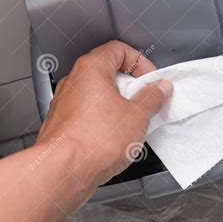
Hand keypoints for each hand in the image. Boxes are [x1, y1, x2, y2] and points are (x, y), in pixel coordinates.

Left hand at [36, 40, 172, 185]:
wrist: (64, 171)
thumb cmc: (93, 140)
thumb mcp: (138, 115)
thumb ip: (152, 97)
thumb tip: (159, 89)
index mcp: (91, 69)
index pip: (119, 49)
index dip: (140, 62)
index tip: (151, 80)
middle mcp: (74, 82)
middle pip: (108, 71)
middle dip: (131, 85)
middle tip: (146, 101)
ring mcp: (65, 103)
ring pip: (97, 94)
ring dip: (118, 103)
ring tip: (132, 121)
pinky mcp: (63, 124)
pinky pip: (88, 113)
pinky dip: (104, 119)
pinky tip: (115, 136)